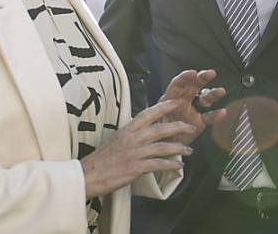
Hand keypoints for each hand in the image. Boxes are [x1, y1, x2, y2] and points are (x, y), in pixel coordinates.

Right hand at [79, 100, 193, 197]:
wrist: (86, 175)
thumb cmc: (100, 161)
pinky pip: (158, 164)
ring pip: (163, 146)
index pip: (147, 114)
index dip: (162, 107)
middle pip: (160, 129)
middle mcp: (132, 139)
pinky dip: (171, 165)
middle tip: (190, 127)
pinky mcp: (136, 167)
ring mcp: (135, 153)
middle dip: (178, 127)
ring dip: (179, 148)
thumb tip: (142, 133)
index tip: (175, 103)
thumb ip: (130, 136)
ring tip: (189, 150)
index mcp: (127, 130)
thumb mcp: (115, 141)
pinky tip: (178, 166)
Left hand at [159, 69, 226, 144]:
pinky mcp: (198, 123)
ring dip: (212, 94)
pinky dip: (216, 115)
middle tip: (210, 73)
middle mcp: (182, 102)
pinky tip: (222, 112)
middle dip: (202, 78)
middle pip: (193, 86)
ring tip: (221, 91)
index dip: (184, 78)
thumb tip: (160, 113)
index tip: (192, 73)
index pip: (177, 85)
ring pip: (204, 99)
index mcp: (169, 99)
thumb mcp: (152, 121)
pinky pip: (209, 117)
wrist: (159, 148)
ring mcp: (191, 112)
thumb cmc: (154, 131)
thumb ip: (157, 115)